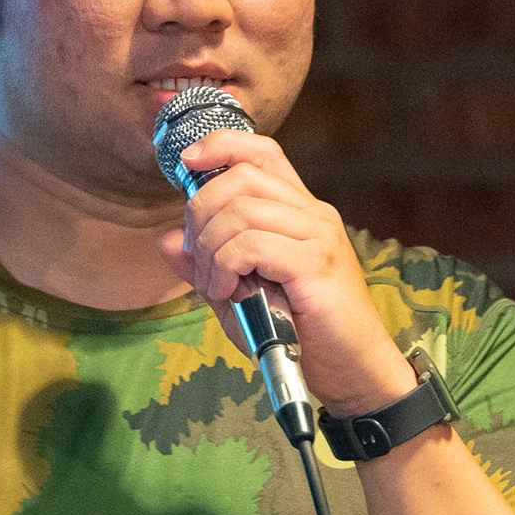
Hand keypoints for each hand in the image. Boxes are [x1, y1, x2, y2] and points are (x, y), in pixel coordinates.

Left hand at [160, 129, 413, 413]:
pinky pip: (250, 245)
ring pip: (240, 211)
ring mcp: (318, 235)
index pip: (261, 151)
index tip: (186, 163)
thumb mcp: (238, 294)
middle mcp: (312, 213)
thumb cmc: (298, 331)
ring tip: (213, 285)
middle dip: (200, 212)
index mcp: (298, 210)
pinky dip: (224, 268)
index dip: (220, 145)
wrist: (348, 369)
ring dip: (209, 249)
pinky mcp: (315, 263)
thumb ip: (204, 264)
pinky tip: (226, 294)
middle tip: (197, 258)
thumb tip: (167, 238)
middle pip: (241, 176)